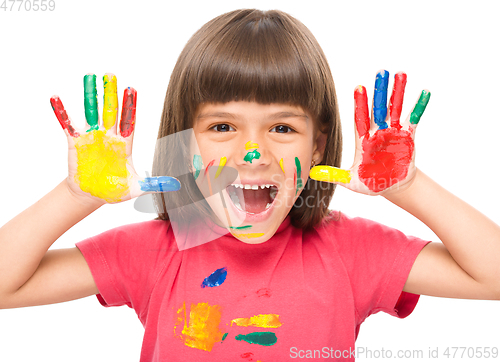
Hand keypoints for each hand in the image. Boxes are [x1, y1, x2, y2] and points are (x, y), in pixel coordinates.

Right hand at [50, 73, 179, 203]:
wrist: (91, 196)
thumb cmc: (114, 190)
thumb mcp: (136, 188)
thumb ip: (154, 184)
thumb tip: (176, 184)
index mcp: (124, 143)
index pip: (128, 120)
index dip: (129, 106)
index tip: (132, 89)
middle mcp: (108, 136)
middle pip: (110, 111)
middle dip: (111, 94)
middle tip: (111, 75)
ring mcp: (91, 137)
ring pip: (91, 112)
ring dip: (90, 95)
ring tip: (90, 76)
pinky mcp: (75, 142)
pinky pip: (67, 124)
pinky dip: (61, 112)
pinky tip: (56, 97)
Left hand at [309, 70, 429, 194]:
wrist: (393, 187)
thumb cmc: (371, 183)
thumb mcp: (352, 181)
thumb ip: (335, 175)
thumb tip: (313, 173)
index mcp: (363, 140)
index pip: (360, 118)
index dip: (360, 104)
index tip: (358, 87)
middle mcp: (377, 132)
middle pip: (378, 108)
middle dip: (379, 91)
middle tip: (380, 72)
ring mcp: (393, 132)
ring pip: (395, 108)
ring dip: (398, 92)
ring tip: (401, 74)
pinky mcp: (407, 136)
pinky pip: (414, 119)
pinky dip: (418, 106)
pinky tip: (424, 92)